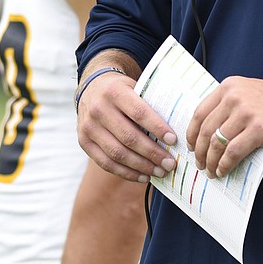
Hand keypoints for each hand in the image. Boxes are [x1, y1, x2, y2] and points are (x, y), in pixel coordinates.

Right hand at [76, 63, 177, 183]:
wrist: (91, 88)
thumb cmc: (123, 91)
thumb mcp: (135, 87)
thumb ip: (151, 103)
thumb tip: (179, 127)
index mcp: (115, 92)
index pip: (139, 113)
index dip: (157, 128)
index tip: (174, 140)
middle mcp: (99, 109)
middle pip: (129, 137)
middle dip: (152, 153)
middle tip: (170, 163)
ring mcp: (88, 127)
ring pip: (117, 153)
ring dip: (142, 166)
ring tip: (160, 172)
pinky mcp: (83, 142)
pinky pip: (106, 163)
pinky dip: (126, 173)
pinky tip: (143, 176)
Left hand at [187, 77, 262, 177]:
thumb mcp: (250, 92)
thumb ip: (230, 104)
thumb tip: (210, 131)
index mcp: (229, 86)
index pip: (200, 112)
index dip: (191, 133)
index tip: (191, 145)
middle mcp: (235, 96)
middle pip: (205, 130)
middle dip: (199, 151)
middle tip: (200, 163)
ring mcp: (246, 112)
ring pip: (217, 142)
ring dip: (211, 161)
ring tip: (211, 170)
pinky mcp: (258, 129)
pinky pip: (233, 152)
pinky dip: (225, 164)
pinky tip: (224, 170)